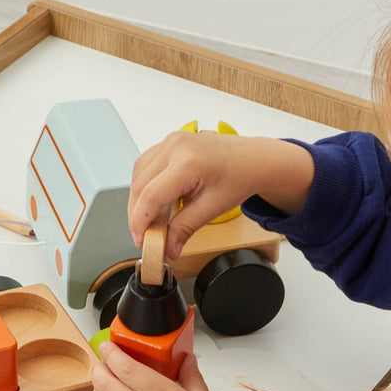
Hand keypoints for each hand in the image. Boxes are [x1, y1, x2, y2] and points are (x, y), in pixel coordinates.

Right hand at [128, 132, 314, 259]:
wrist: (253, 159)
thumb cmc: (239, 177)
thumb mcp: (212, 208)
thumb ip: (185, 228)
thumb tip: (168, 249)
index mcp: (188, 162)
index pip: (151, 196)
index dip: (140, 222)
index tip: (141, 241)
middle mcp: (175, 146)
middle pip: (140, 186)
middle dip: (137, 215)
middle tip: (144, 236)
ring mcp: (170, 141)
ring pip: (138, 175)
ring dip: (137, 201)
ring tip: (147, 221)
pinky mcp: (168, 142)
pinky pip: (145, 165)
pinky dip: (143, 186)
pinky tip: (151, 201)